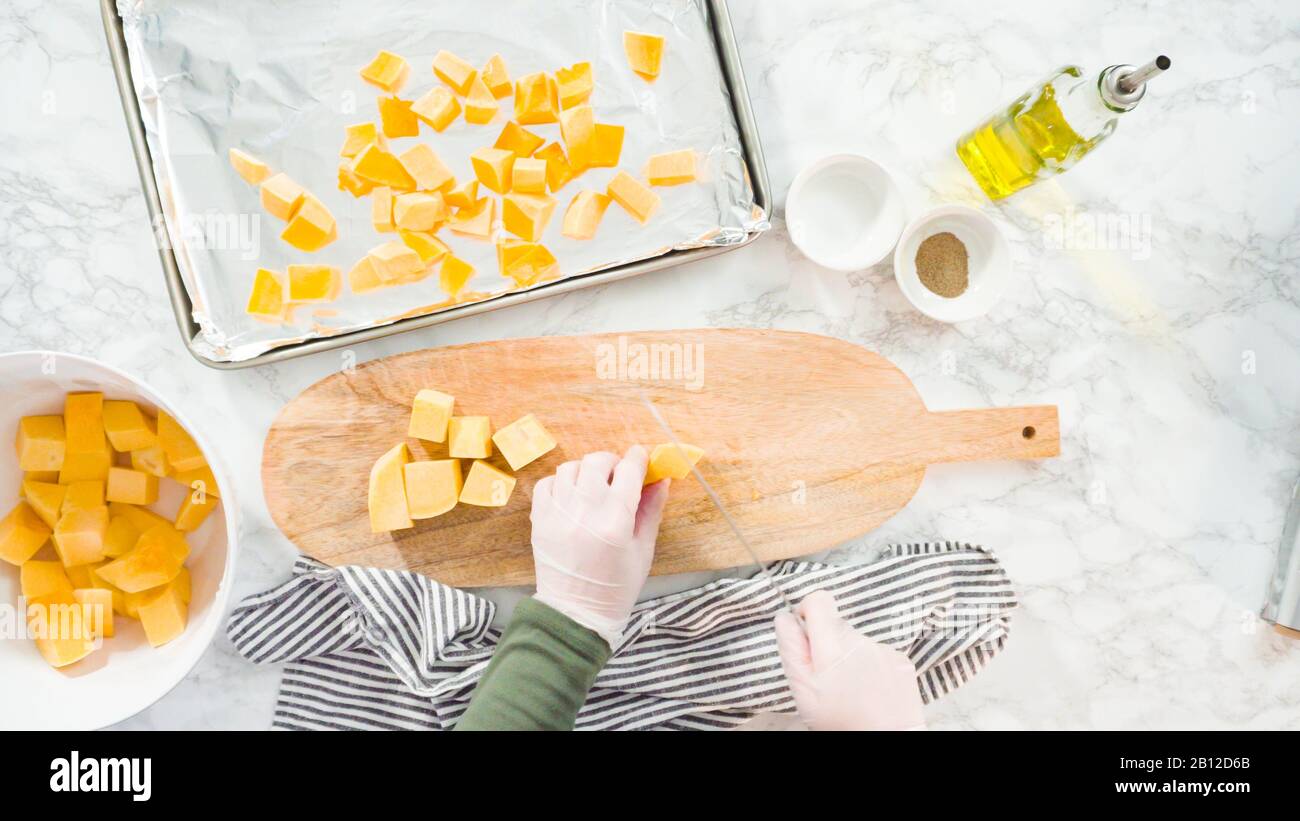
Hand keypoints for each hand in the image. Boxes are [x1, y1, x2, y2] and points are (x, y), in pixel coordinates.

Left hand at [530, 446, 669, 646]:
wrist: (576, 614)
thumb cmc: (617, 587)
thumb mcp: (643, 550)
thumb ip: (651, 510)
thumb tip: (661, 478)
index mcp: (615, 521)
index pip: (629, 471)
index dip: (639, 459)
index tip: (642, 457)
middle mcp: (584, 511)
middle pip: (597, 462)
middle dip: (612, 462)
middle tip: (618, 475)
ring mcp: (558, 514)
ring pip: (570, 468)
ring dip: (586, 471)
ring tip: (593, 487)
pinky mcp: (539, 520)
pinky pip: (547, 483)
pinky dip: (561, 483)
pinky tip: (571, 497)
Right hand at [774, 590, 924, 730]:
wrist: (889, 738)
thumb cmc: (841, 720)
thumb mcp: (803, 691)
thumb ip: (791, 648)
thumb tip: (785, 617)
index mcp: (833, 644)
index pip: (819, 600)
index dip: (808, 611)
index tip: (806, 634)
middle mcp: (861, 640)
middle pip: (837, 626)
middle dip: (828, 645)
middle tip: (827, 678)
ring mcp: (884, 649)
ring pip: (857, 642)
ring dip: (850, 658)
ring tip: (851, 689)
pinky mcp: (901, 660)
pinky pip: (878, 654)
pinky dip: (871, 667)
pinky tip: (870, 691)